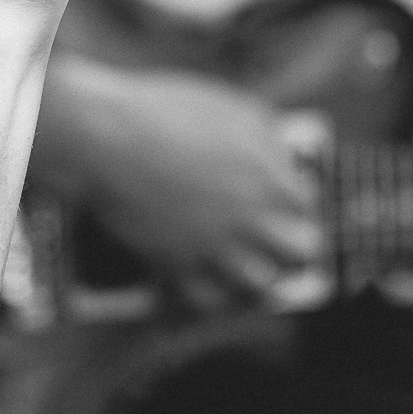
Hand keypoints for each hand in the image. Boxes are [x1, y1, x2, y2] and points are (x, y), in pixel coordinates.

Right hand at [43, 59, 330, 314]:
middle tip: (271, 238)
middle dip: (290, 246)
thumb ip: (270, 141)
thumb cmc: (167, 112)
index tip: (276, 203)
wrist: (105, 137)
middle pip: (300, 254)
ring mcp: (215, 249)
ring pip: (261, 288)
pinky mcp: (177, 268)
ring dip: (258, 276)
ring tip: (246, 266)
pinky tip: (210, 280)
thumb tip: (287, 164)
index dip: (292, 204)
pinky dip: (214, 295)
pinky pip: (211, 303)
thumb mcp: (234, 110)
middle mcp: (251, 220)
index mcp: (270, 179)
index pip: (307, 207)